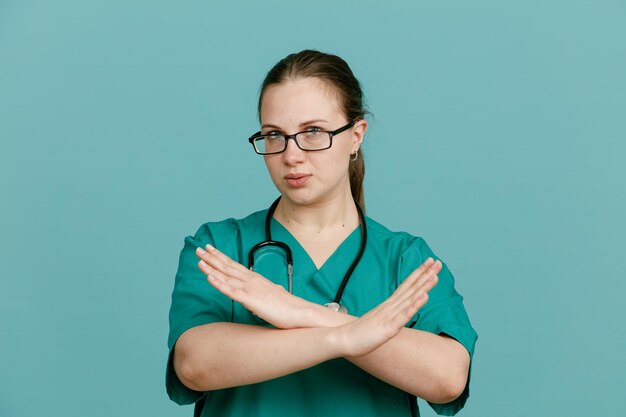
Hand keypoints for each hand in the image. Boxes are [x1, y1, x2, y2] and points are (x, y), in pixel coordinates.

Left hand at [195, 244, 319, 328]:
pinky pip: (231, 291)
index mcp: (256, 278)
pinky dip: (219, 283)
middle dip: (212, 257)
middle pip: (228, 266)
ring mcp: (251, 289)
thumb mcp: (273, 294)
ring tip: (199, 259)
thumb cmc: (287, 306)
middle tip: (199, 249)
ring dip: (211, 267)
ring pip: (226, 276)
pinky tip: (210, 278)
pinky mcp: (251, 300)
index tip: (210, 249)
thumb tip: (263, 290)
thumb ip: (264, 290)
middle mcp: (251, 280)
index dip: (221, 257)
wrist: (300, 312)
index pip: (234, 265)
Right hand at [334, 257, 440, 357]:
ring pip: (409, 298)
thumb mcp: (377, 321)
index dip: (419, 273)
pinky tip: (424, 296)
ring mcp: (389, 316)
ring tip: (435, 275)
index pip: (406, 285)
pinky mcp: (388, 328)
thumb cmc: (360, 332)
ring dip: (423, 286)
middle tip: (437, 262)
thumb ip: (387, 315)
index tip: (429, 262)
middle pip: (410, 287)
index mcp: (388, 304)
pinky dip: (415, 305)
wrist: (344, 340)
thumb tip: (396, 311)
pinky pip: (404, 315)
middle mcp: (390, 306)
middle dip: (425, 274)